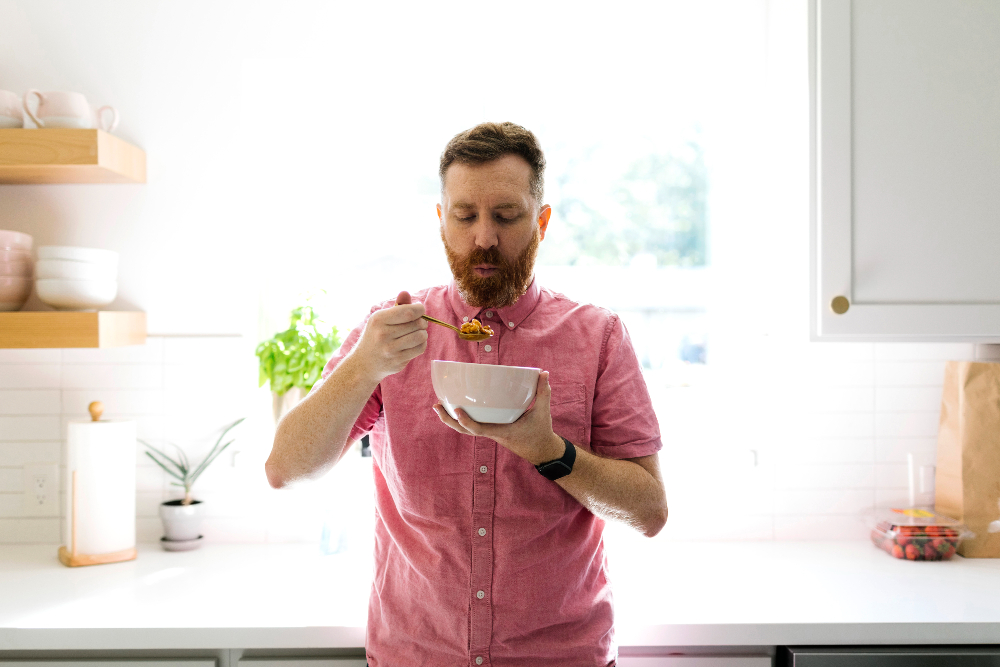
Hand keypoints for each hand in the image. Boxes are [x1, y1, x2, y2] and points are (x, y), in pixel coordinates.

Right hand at [352, 291, 427, 381]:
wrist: (364, 363)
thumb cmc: (375, 336)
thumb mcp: (381, 319)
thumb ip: (397, 306)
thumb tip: (405, 292)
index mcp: (379, 320)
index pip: (408, 312)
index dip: (419, 309)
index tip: (420, 310)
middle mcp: (383, 334)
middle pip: (417, 324)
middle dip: (422, 322)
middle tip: (418, 323)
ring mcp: (390, 350)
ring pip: (421, 336)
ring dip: (423, 333)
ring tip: (417, 333)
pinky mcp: (398, 361)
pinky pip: (420, 348)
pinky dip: (421, 344)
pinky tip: (414, 343)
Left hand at [433, 370, 564, 464]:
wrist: (542, 451)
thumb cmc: (541, 432)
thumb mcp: (543, 412)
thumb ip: (543, 392)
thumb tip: (544, 373)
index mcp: (502, 431)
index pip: (479, 429)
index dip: (466, 421)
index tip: (456, 409)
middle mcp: (492, 434)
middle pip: (464, 431)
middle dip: (448, 420)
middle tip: (436, 405)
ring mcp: (490, 434)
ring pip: (465, 431)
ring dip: (451, 420)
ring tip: (438, 406)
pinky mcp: (491, 431)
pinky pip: (472, 427)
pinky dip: (461, 420)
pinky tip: (454, 409)